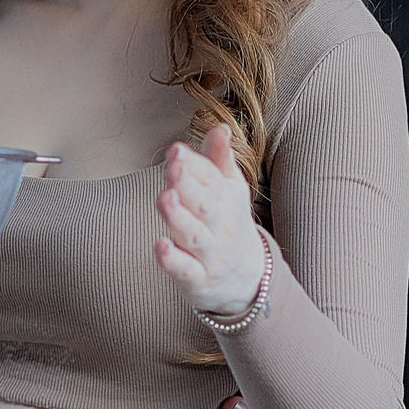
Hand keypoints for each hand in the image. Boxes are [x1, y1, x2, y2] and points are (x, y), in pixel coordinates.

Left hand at [154, 125, 266, 317]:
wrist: (248, 281)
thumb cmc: (228, 225)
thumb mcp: (230, 192)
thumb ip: (220, 160)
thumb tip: (220, 127)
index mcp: (228, 200)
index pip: (212, 179)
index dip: (194, 164)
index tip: (176, 150)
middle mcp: (221, 227)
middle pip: (205, 204)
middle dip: (188, 184)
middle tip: (173, 166)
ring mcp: (210, 255)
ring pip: (194, 235)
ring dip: (179, 217)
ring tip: (164, 198)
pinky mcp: (197, 281)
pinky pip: (186, 271)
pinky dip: (172, 261)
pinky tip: (160, 246)